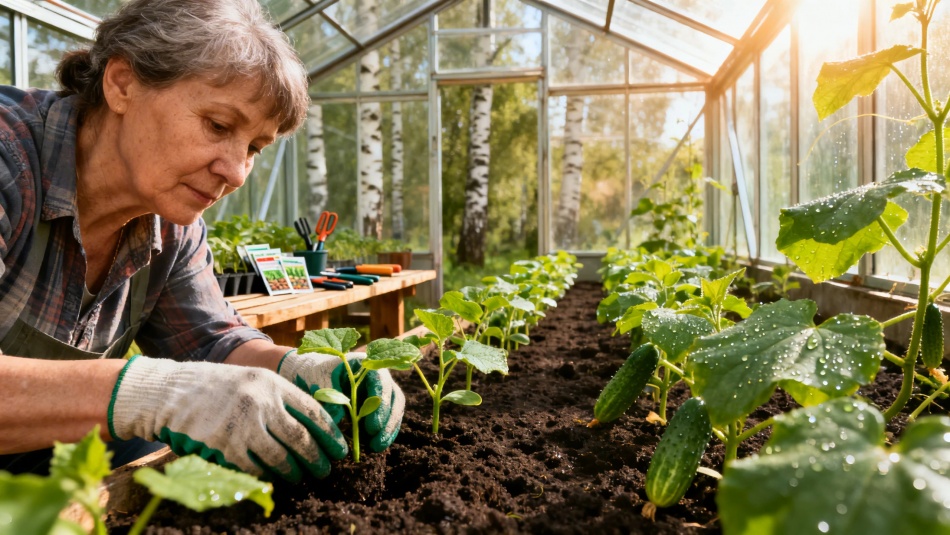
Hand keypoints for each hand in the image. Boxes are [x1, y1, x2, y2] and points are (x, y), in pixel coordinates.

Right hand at [108, 355, 346, 481]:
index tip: (340, 448)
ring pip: (280, 458)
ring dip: (294, 472)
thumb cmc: (220, 387)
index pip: (313, 411)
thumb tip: (316, 422)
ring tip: (299, 477)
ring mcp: (242, 426)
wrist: (173, 392)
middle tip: (325, 470)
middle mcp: (261, 403)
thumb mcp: (255, 380)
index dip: (330, 434)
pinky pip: (254, 469)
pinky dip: (266, 477)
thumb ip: (282, 397)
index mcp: (273, 384)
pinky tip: (272, 479)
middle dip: (317, 458)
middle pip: (300, 438)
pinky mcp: (224, 447)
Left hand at [279, 350, 404, 451]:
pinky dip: (385, 431)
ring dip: (388, 428)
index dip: (380, 404)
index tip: (372, 427)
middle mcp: (377, 375)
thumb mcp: (317, 379)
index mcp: (365, 363)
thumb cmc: (314, 372)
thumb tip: (339, 417)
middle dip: (387, 420)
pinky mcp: (377, 403)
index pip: (381, 381)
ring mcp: (379, 390)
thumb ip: (328, 394)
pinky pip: (388, 417)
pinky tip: (375, 445)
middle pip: (393, 396)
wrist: (310, 373)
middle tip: (375, 442)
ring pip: (395, 408)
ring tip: (376, 447)